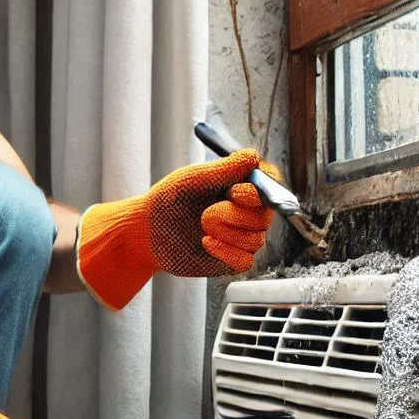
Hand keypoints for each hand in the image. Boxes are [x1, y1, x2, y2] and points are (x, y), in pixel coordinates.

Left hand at [76, 149, 279, 308]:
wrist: (148, 232)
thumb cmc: (169, 200)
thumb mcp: (192, 180)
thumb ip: (224, 169)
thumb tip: (253, 157)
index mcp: (242, 186)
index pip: (270, 185)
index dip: (260, 191)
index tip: (235, 192)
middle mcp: (247, 212)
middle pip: (265, 217)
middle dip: (234, 216)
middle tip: (206, 214)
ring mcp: (242, 237)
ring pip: (256, 240)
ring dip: (226, 233)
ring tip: (202, 227)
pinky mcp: (233, 260)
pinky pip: (246, 261)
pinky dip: (226, 252)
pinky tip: (207, 243)